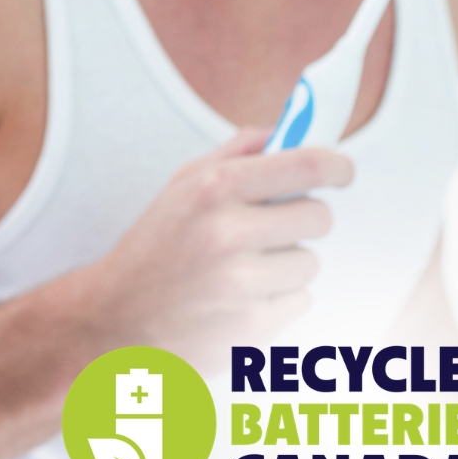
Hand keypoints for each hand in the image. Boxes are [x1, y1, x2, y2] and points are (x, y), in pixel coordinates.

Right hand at [88, 128, 352, 372]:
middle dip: (303, 219)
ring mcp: (241, 283)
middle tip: (270, 227)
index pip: (305, 166)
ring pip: (310, 262)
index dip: (337, 165)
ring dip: (286, 264)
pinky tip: (238, 300)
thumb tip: (288, 131)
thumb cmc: (154, 247)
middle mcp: (227, 232)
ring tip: (240, 269)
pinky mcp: (252, 327)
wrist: (115, 320)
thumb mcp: (181, 186)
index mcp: (212, 188)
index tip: (342, 171)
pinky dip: (278, 299)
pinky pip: (301, 300)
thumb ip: (236, 152)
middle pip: (319, 216)